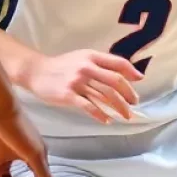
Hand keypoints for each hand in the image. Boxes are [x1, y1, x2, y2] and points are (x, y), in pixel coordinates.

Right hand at [25, 50, 142, 124]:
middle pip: (115, 81)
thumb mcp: (82, 57)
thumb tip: (123, 73)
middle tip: (134, 104)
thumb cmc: (62, 66)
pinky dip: (100, 114)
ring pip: (105, 96)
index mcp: (91, 56)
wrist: (37, 72)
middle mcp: (86, 67)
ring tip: (126, 115)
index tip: (140, 81)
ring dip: (118, 107)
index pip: (117, 62)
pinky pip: (89, 107)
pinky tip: (106, 120)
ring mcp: (77, 81)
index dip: (131, 72)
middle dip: (128, 94)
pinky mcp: (69, 95)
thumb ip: (100, 63)